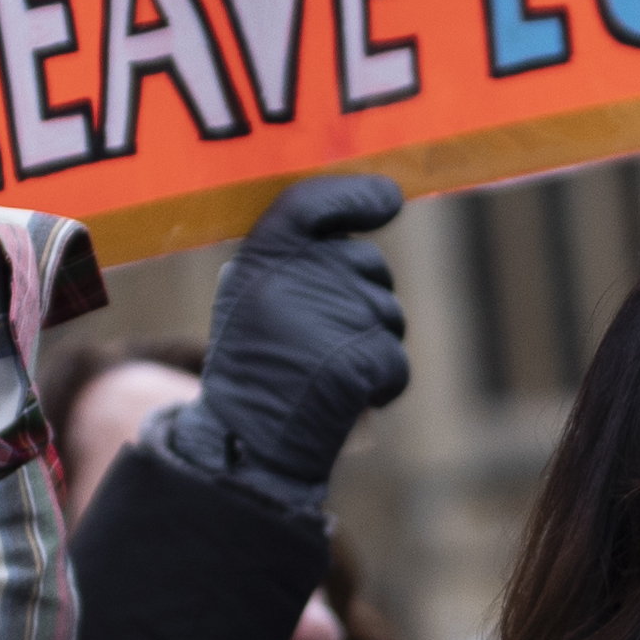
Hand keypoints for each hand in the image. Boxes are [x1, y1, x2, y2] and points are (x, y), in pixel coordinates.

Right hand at [165, 174, 411, 506]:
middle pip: (368, 266)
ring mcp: (336, 315)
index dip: (355, 195)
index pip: (313, 201)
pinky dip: (377, 385)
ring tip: (320, 372)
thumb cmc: (252, 370)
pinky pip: (395, 362)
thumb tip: (374, 205)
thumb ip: (297, 261)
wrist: (245, 444)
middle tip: (316, 341)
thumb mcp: (250, 300)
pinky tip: (339, 397)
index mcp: (262, 256)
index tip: (387, 200)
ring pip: (387, 316)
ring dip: (369, 346)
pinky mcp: (364, 358)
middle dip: (360, 300)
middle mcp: (300, 275)